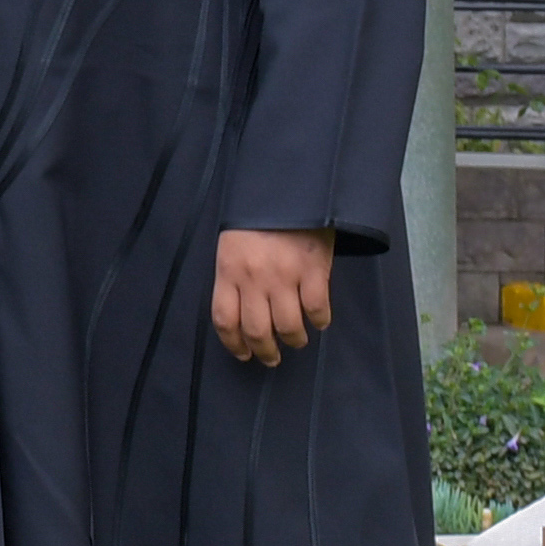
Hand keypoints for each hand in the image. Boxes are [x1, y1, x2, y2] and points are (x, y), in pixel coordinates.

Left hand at [213, 227, 337, 368]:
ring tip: (296, 340)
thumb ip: (235, 275)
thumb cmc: (259, 215)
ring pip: (287, 326)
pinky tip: (319, 321)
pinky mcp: (313, 271)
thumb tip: (242, 312)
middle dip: (265, 351)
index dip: (233, 344)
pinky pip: (316, 309)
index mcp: (229, 270)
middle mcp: (254, 278)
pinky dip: (319, 321)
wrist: (290, 188)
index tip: (243, 354)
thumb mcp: (234, 244)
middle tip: (271, 358)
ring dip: (293, 339)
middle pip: (256, 330)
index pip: (225, 320)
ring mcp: (285, 276)